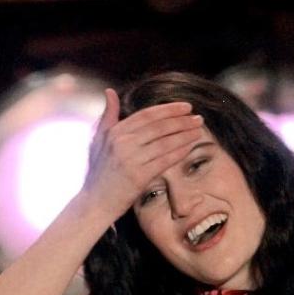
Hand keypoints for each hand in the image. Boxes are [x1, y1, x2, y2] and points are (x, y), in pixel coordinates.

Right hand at [82, 88, 204, 221]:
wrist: (95, 203)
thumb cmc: (98, 173)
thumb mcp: (97, 140)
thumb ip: (107, 116)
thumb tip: (110, 92)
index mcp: (115, 131)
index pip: (147, 115)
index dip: (169, 109)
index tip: (186, 107)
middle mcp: (122, 142)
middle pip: (159, 127)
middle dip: (181, 121)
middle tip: (198, 118)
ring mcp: (130, 159)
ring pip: (164, 143)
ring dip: (184, 135)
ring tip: (199, 130)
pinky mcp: (138, 176)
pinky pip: (163, 161)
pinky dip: (178, 153)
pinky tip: (189, 147)